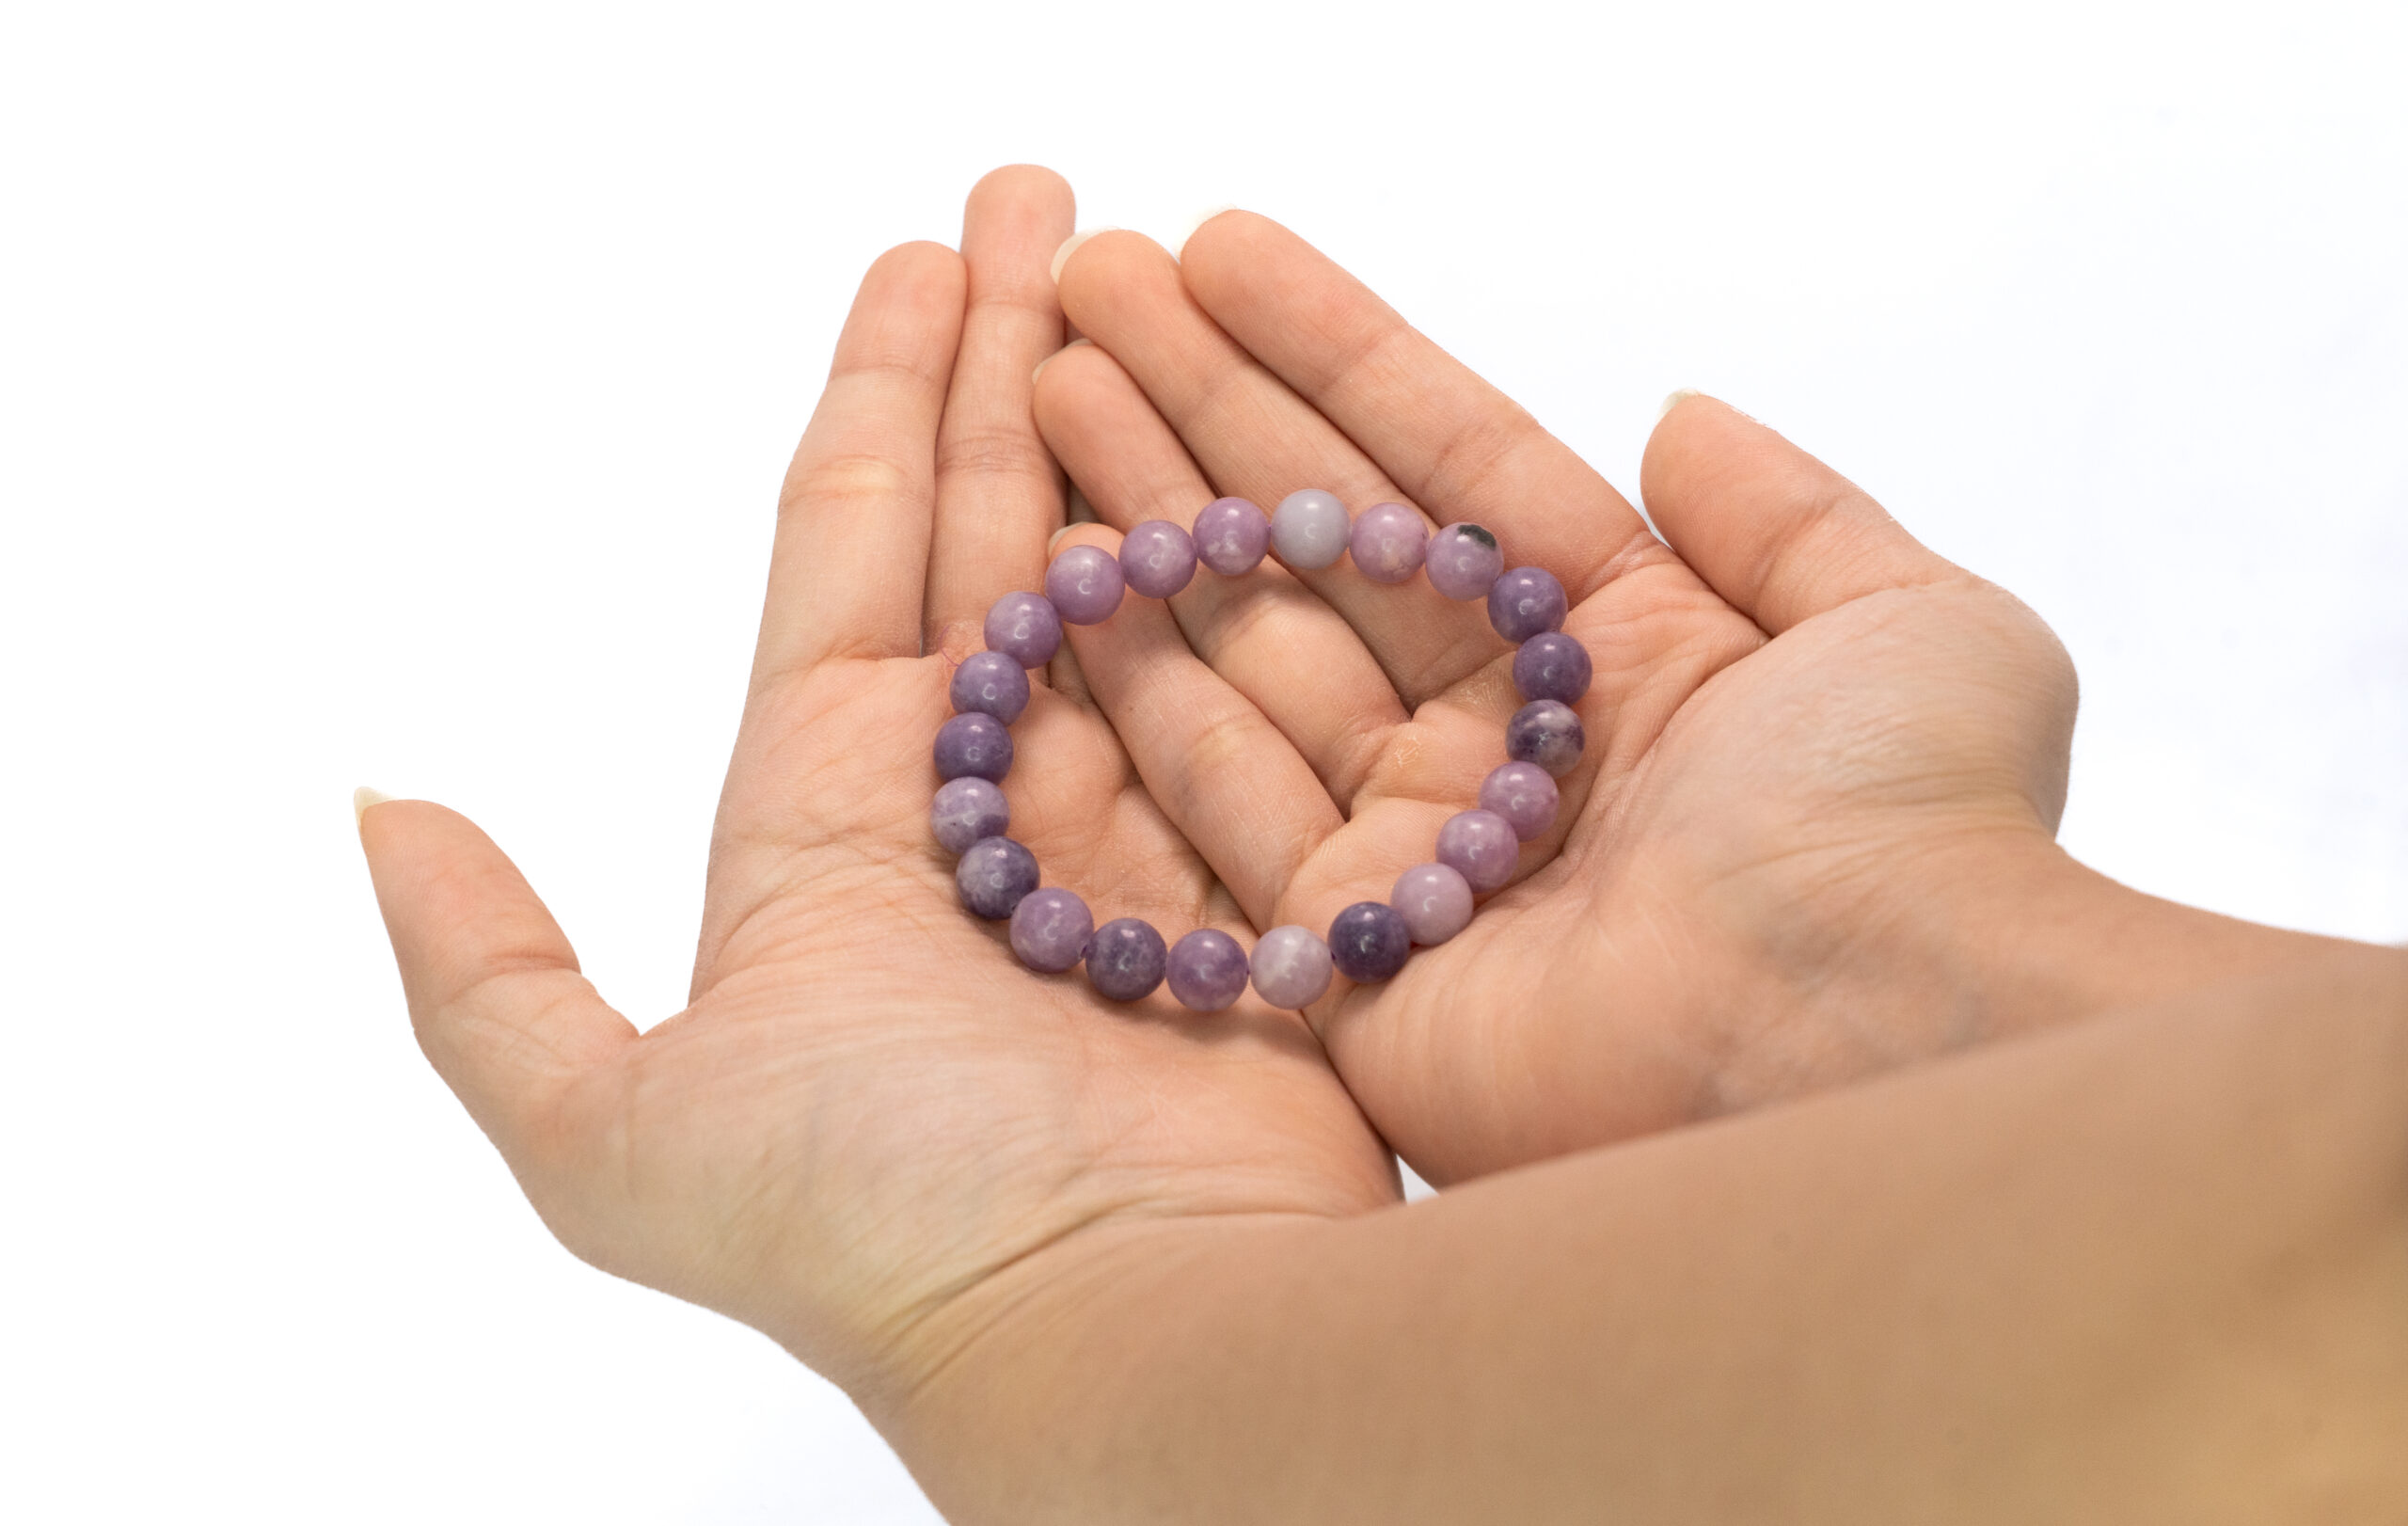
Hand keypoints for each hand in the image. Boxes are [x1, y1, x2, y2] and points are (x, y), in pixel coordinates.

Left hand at [355, 171, 1392, 1413]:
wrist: (1126, 1334)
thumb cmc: (884, 1223)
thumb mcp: (619, 1128)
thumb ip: (486, 983)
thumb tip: (379, 811)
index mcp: (830, 822)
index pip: (850, 556)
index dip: (878, 396)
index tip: (921, 255)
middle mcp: (979, 810)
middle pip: (990, 531)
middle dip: (1007, 361)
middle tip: (1046, 203)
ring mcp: (1133, 827)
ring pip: (1121, 575)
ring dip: (1125, 423)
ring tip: (1142, 271)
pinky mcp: (1262, 860)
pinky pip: (1250, 673)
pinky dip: (1247, 556)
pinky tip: (1248, 443)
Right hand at [1034, 214, 2327, 1182]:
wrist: (1856, 1049)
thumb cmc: (1902, 831)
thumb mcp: (1912, 624)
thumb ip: (1788, 514)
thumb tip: (1681, 417)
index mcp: (1631, 652)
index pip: (1447, 469)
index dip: (1332, 354)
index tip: (1217, 254)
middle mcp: (1509, 745)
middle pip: (1326, 547)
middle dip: (1204, 411)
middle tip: (1087, 291)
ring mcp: (1417, 851)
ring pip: (1249, 651)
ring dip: (1146, 515)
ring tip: (1043, 381)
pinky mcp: (1344, 962)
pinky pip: (1216, 805)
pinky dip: (1136, 693)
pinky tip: (1053, 574)